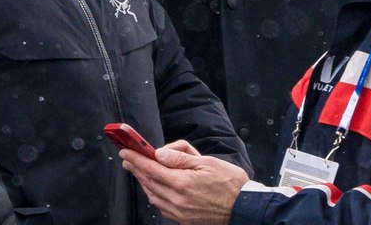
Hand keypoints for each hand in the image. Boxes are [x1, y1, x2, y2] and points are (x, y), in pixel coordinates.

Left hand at [120, 140, 248, 224]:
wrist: (244, 209)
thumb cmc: (230, 183)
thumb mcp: (207, 162)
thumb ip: (180, 157)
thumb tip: (159, 153)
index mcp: (181, 182)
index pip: (151, 168)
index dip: (136, 159)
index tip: (126, 152)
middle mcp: (177, 200)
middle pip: (149, 182)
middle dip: (136, 169)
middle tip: (127, 159)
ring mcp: (179, 213)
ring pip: (153, 196)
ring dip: (144, 182)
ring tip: (139, 171)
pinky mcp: (184, 221)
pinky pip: (162, 207)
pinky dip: (155, 196)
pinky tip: (155, 189)